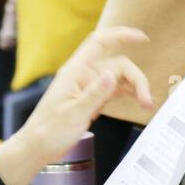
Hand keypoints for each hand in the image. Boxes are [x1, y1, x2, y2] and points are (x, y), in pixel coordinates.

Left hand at [0, 26, 152, 184]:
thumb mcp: (73, 114)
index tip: (142, 39)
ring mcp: (88, 86)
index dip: (121, 36)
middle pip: (117, 64)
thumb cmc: (49, 132)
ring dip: (134, 87)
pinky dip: (128, 93)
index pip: (99, 43)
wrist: (37, 148)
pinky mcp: (91, 98)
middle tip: (147, 100)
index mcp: (75, 72)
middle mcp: (83, 75)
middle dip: (135, 77)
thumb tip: (111, 74)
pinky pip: (114, 89)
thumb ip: (94, 94)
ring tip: (146, 104)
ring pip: (118, 77)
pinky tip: (138, 101)